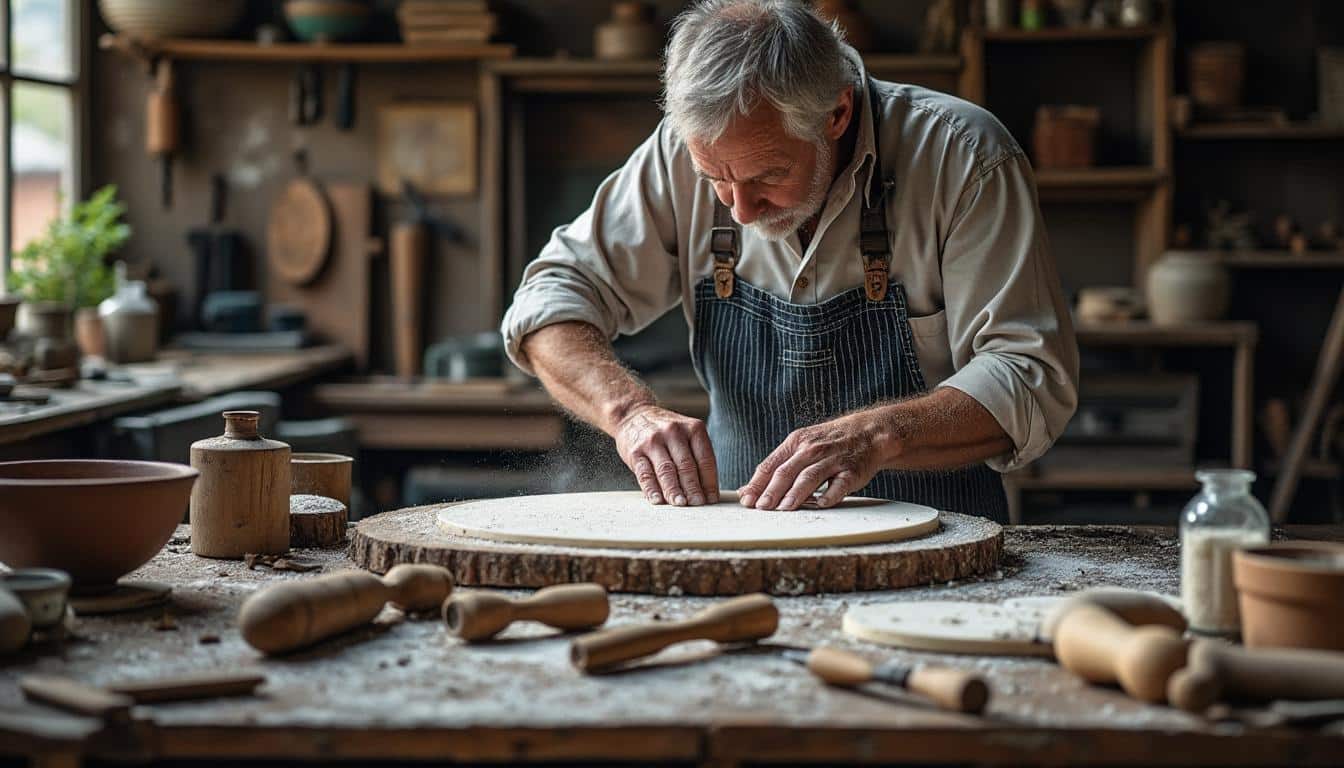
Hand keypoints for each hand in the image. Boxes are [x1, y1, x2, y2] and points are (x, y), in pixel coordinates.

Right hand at [615, 405, 718, 505]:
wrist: (634, 415)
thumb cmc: (666, 431)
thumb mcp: (686, 434)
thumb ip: (696, 456)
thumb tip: (706, 490)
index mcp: (692, 428)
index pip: (705, 459)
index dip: (709, 481)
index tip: (711, 499)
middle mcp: (673, 432)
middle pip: (686, 465)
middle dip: (693, 488)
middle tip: (698, 504)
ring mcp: (653, 441)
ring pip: (666, 470)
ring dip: (674, 490)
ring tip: (680, 504)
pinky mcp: (635, 452)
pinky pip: (645, 473)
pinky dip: (652, 489)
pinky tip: (657, 500)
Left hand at [738, 411, 893, 509]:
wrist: (868, 433)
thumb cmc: (828, 443)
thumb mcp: (800, 446)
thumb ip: (776, 467)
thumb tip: (747, 490)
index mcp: (795, 443)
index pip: (771, 464)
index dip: (757, 483)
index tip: (746, 500)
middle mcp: (812, 449)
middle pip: (787, 471)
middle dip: (772, 490)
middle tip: (762, 508)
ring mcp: (832, 460)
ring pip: (810, 476)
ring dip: (796, 492)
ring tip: (784, 507)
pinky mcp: (852, 471)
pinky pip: (840, 484)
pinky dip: (830, 494)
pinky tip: (821, 504)